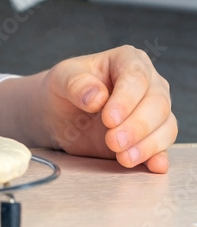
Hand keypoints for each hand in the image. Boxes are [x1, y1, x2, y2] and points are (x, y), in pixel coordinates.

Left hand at [42, 45, 175, 172]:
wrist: (60, 114)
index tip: (109, 119)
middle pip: (157, 103)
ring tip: (123, 157)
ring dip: (147, 145)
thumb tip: (97, 96)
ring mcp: (153, 110)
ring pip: (165, 126)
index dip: (126, 100)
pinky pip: (163, 146)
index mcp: (127, 60)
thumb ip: (75, 84)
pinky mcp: (151, 135)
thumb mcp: (60, 79)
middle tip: (113, 141)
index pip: (136, 77)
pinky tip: (152, 166)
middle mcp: (148, 83)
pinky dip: (158, 156)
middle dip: (137, 126)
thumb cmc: (63, 89)